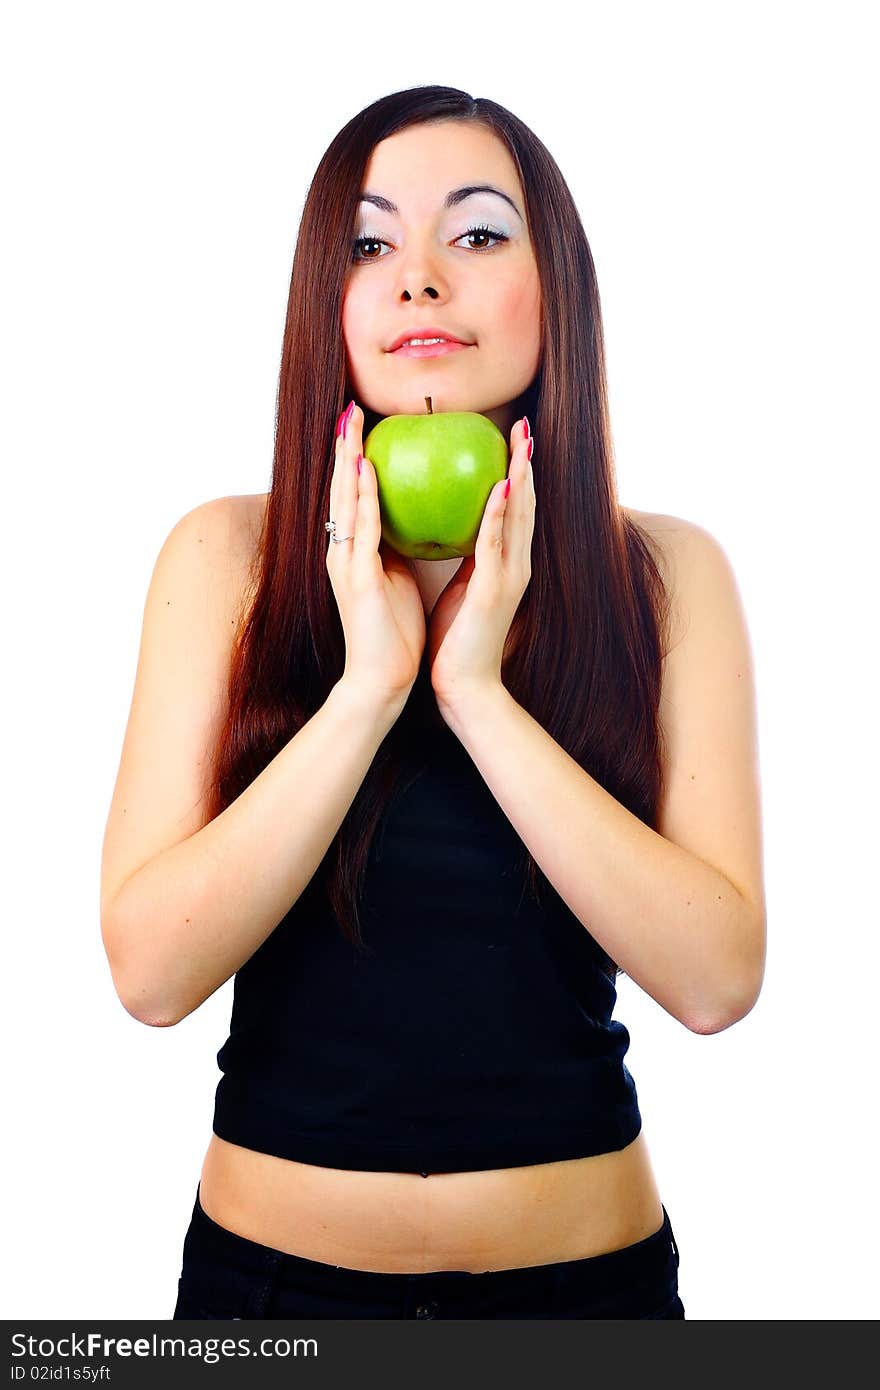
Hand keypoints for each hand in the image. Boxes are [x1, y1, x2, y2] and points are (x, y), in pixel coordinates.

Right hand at [326, 401, 425, 705]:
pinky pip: (362, 528)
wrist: (382, 679)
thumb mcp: (397, 579)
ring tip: (352, 423)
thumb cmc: (394, 634)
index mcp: (355, 552)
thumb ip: (397, 549)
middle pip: (341, 489)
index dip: (355, 461)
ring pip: (344, 500)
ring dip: (348, 459)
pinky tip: (368, 468)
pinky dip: (363, 496)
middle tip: (350, 409)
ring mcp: (346, 563)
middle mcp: (343, 551)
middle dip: (345, 448)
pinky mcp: (356, 578)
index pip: (353, 496)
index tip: (363, 427)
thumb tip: (415, 522)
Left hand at [427, 417, 534, 711]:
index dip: (516, 473)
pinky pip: (496, 543)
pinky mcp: (494, 590)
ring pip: (519, 517)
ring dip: (520, 476)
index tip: (512, 440)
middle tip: (524, 427)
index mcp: (506, 565)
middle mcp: (515, 566)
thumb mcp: (461, 588)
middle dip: (525, 464)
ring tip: (520, 442)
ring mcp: (509, 577)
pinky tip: (500, 485)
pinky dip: (500, 513)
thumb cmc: (456, 640)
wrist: (463, 686)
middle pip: (525, 505)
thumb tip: (452, 530)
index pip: (514, 510)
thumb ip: (466, 559)